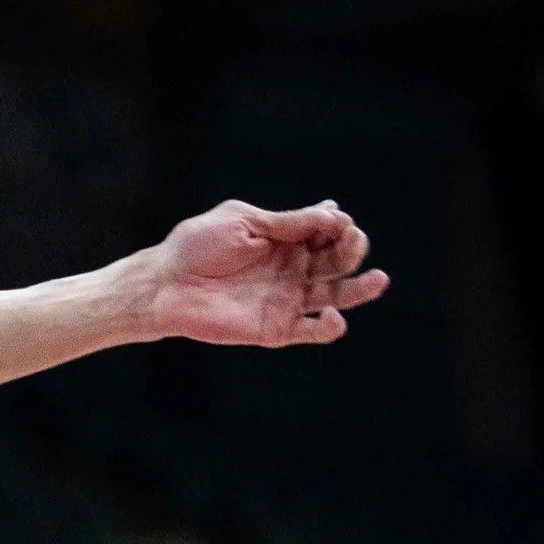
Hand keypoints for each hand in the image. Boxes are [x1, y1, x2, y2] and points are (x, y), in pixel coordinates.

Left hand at [140, 198, 386, 348]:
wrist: (164, 284)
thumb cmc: (196, 246)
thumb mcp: (243, 222)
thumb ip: (288, 223)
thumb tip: (335, 211)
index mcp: (285, 239)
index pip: (329, 231)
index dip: (340, 226)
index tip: (335, 221)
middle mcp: (292, 268)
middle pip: (338, 260)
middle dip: (351, 249)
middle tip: (349, 241)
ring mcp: (287, 298)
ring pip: (338, 296)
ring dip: (361, 289)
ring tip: (378, 280)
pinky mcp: (277, 328)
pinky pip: (314, 332)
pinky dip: (332, 327)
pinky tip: (334, 315)